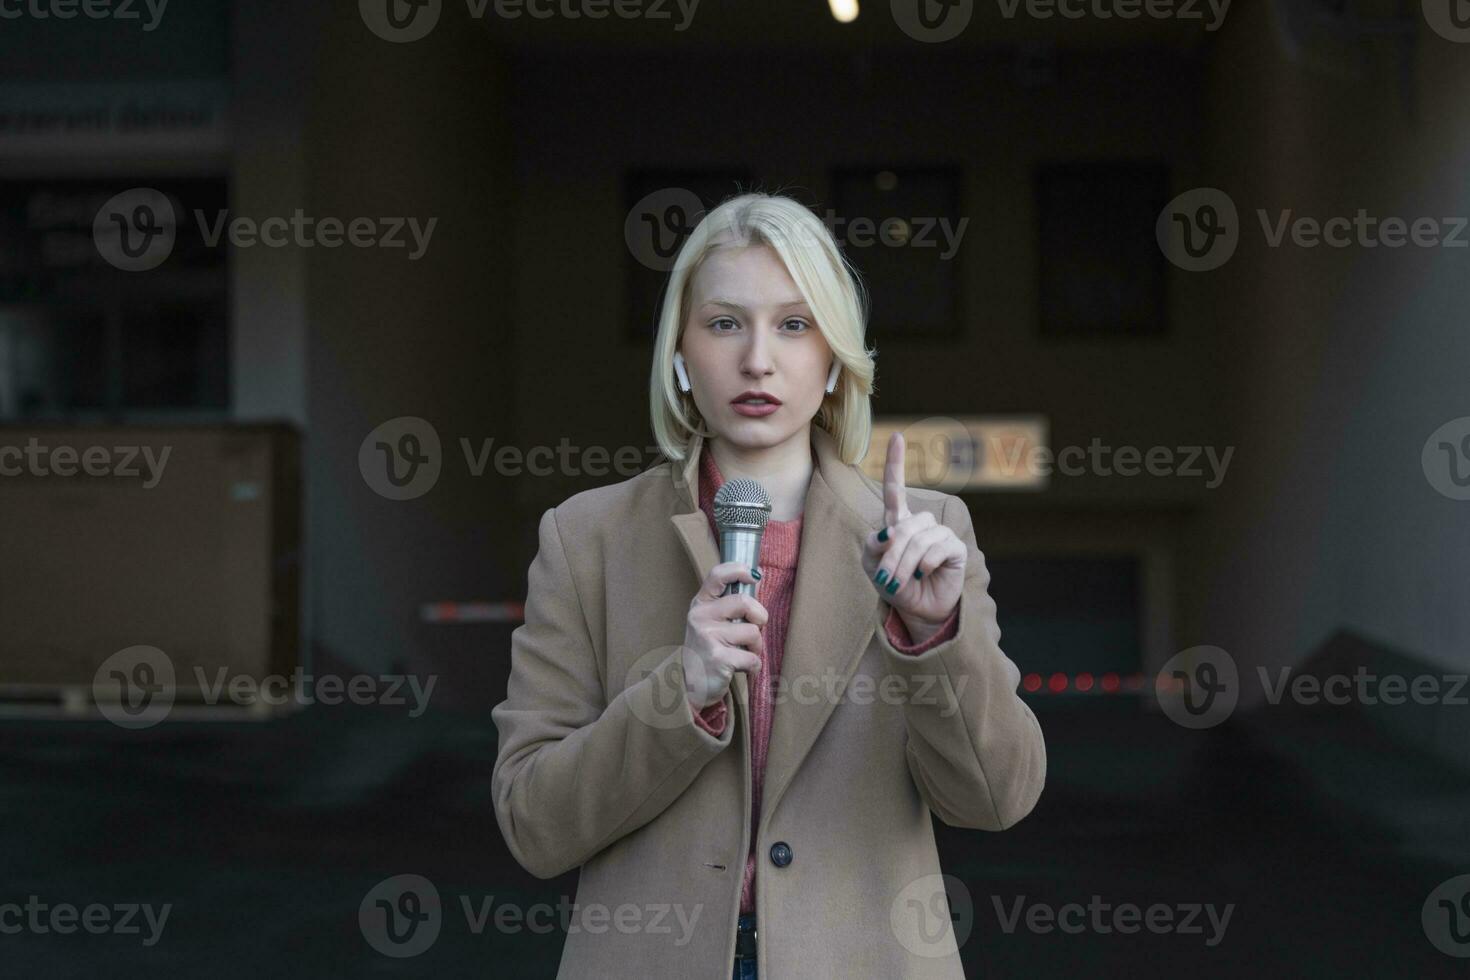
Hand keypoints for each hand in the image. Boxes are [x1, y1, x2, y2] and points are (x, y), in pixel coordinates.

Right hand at [682, 561, 765, 708]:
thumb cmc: (707, 650)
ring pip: (753, 632)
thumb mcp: (710, 622)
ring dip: (756, 646)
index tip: (753, 576)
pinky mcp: (718, 658)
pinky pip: (753, 658)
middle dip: (760, 617)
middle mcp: (700, 617)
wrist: (690, 686)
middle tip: (755, 629)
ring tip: (744, 653)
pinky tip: (741, 668)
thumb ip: (729, 603)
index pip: (717, 575)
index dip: (738, 570)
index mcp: (701, 604)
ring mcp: (708, 637)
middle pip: (744, 602)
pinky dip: (753, 666)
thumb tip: (756, 575)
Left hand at [862, 431, 965, 628]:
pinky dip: (925, 565)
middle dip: (891, 555)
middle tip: (886, 579)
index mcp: (899, 522)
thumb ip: (873, 547)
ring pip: (919, 539)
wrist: (918, 610)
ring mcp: (940, 534)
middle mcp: (921, 524)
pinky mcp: (955, 548)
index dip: (897, 462)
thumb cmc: (895, 585)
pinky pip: (937, 549)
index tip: (897, 436)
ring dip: (905, 564)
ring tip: (900, 583)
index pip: (896, 489)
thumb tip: (888, 531)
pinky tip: (925, 574)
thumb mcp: (873, 567)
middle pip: (903, 527)